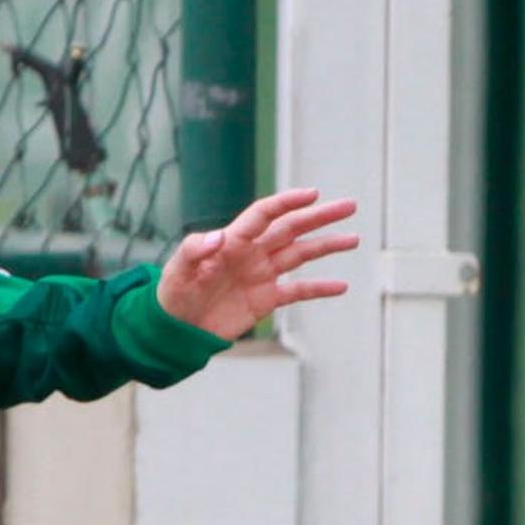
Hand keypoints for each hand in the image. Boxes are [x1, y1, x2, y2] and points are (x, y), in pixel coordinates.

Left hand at [156, 189, 359, 341]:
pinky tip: (341, 286)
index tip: (312, 194)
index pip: (265, 215)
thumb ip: (193, 250)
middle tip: (349, 206)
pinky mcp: (265, 299)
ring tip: (353, 238)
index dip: (288, 202)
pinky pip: (298, 291)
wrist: (175, 330)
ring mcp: (261, 275)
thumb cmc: (171, 295)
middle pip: (291, 228)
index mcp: (233, 241)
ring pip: (300, 254)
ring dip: (327, 246)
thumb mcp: (176, 271)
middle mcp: (251, 253)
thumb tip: (218, 237)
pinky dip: (319, 288)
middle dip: (320, 217)